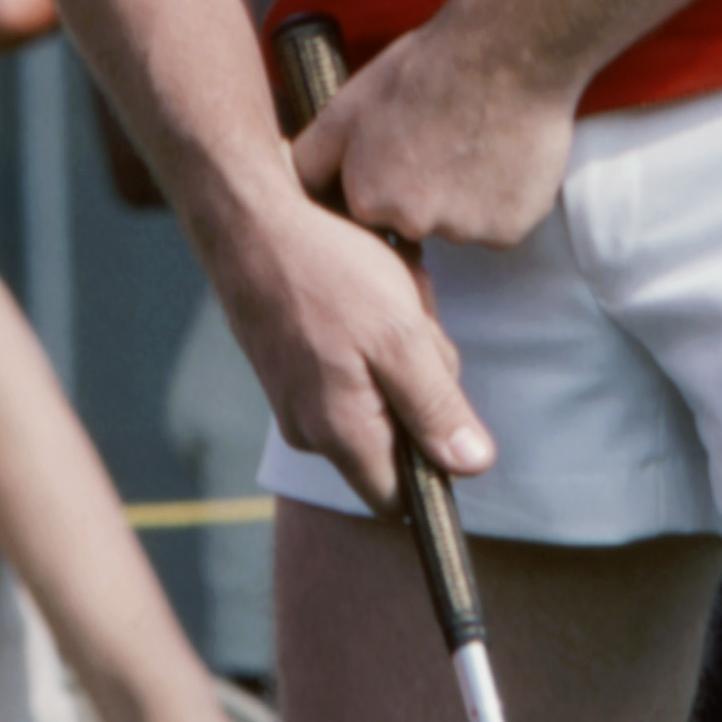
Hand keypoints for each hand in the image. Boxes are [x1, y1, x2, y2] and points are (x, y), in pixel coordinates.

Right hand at [230, 195, 492, 515]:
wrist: (248, 221)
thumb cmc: (325, 273)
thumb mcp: (400, 336)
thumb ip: (436, 407)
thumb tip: (473, 466)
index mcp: (340, 434)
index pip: (400, 500)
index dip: (435, 460)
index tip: (443, 399)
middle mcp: (311, 430)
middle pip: (397, 437)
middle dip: (422, 382)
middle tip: (415, 324)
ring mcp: (297, 398)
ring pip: (379, 393)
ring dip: (401, 347)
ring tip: (390, 293)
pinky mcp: (292, 365)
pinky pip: (354, 365)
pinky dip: (374, 330)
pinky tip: (369, 287)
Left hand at [292, 15, 576, 252]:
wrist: (506, 52)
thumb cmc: (428, 69)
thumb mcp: (350, 104)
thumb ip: (314, 155)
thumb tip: (290, 181)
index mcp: (368, 197)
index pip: (369, 211)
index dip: (386, 177)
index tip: (405, 149)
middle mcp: (413, 223)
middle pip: (416, 221)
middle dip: (426, 190)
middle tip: (442, 138)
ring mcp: (465, 230)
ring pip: (460, 222)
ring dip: (466, 194)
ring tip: (475, 139)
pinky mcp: (509, 229)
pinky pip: (500, 222)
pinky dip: (504, 197)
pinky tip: (502, 154)